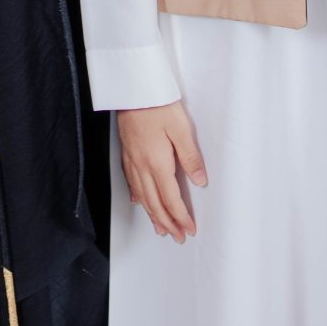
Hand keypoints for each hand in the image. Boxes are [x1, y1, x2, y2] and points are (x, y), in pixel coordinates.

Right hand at [117, 100, 206, 241]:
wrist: (133, 89)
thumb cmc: (157, 104)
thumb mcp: (181, 128)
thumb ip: (190, 157)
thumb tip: (199, 181)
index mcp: (157, 162)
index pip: (170, 198)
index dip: (180, 217)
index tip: (190, 229)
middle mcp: (142, 166)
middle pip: (154, 203)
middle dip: (167, 223)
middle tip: (178, 237)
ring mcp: (132, 160)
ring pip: (141, 196)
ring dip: (152, 215)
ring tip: (160, 229)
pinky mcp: (127, 152)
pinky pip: (131, 182)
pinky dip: (137, 197)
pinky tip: (138, 202)